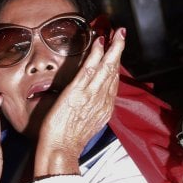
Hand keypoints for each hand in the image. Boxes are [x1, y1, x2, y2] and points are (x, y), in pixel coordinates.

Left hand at [34, 28, 125, 177]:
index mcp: (104, 108)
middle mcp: (102, 100)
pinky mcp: (78, 92)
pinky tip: (99, 43)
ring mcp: (91, 95)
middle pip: (114, 71)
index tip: (117, 51)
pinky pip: (90, 69)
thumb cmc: (68, 140)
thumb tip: (90, 100)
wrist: (61, 149)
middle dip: (119, 50)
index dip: (116, 64)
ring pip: (106, 67)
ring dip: (112, 48)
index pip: (113, 81)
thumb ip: (92, 109)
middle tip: (121, 34)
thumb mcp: (86, 124)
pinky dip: (96, 55)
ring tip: (115, 33)